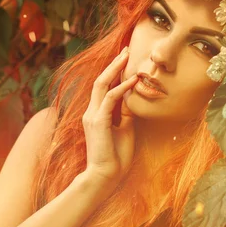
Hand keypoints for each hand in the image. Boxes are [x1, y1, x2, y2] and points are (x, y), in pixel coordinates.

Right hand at [81, 46, 137, 188]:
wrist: (105, 176)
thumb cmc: (115, 157)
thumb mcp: (125, 130)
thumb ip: (126, 114)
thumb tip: (134, 100)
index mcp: (96, 114)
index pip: (104, 87)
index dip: (115, 72)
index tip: (126, 59)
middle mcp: (91, 112)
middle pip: (101, 80)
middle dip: (114, 64)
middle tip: (127, 50)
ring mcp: (92, 116)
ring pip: (102, 84)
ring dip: (116, 69)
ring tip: (128, 56)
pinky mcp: (98, 121)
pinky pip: (109, 99)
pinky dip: (122, 88)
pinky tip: (133, 80)